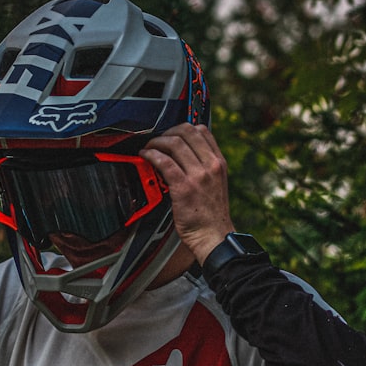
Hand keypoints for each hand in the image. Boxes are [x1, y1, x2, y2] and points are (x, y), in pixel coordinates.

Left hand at [140, 124, 234, 264]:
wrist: (214, 237)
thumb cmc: (212, 216)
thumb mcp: (216, 184)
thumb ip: (204, 168)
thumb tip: (185, 155)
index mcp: (219, 163)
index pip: (202, 130)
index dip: (182, 127)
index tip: (171, 134)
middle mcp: (211, 166)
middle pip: (187, 131)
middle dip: (167, 132)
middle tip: (157, 140)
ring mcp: (198, 176)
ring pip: (174, 143)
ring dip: (157, 142)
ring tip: (149, 148)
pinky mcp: (184, 188)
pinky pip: (164, 162)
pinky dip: (151, 155)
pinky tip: (146, 157)